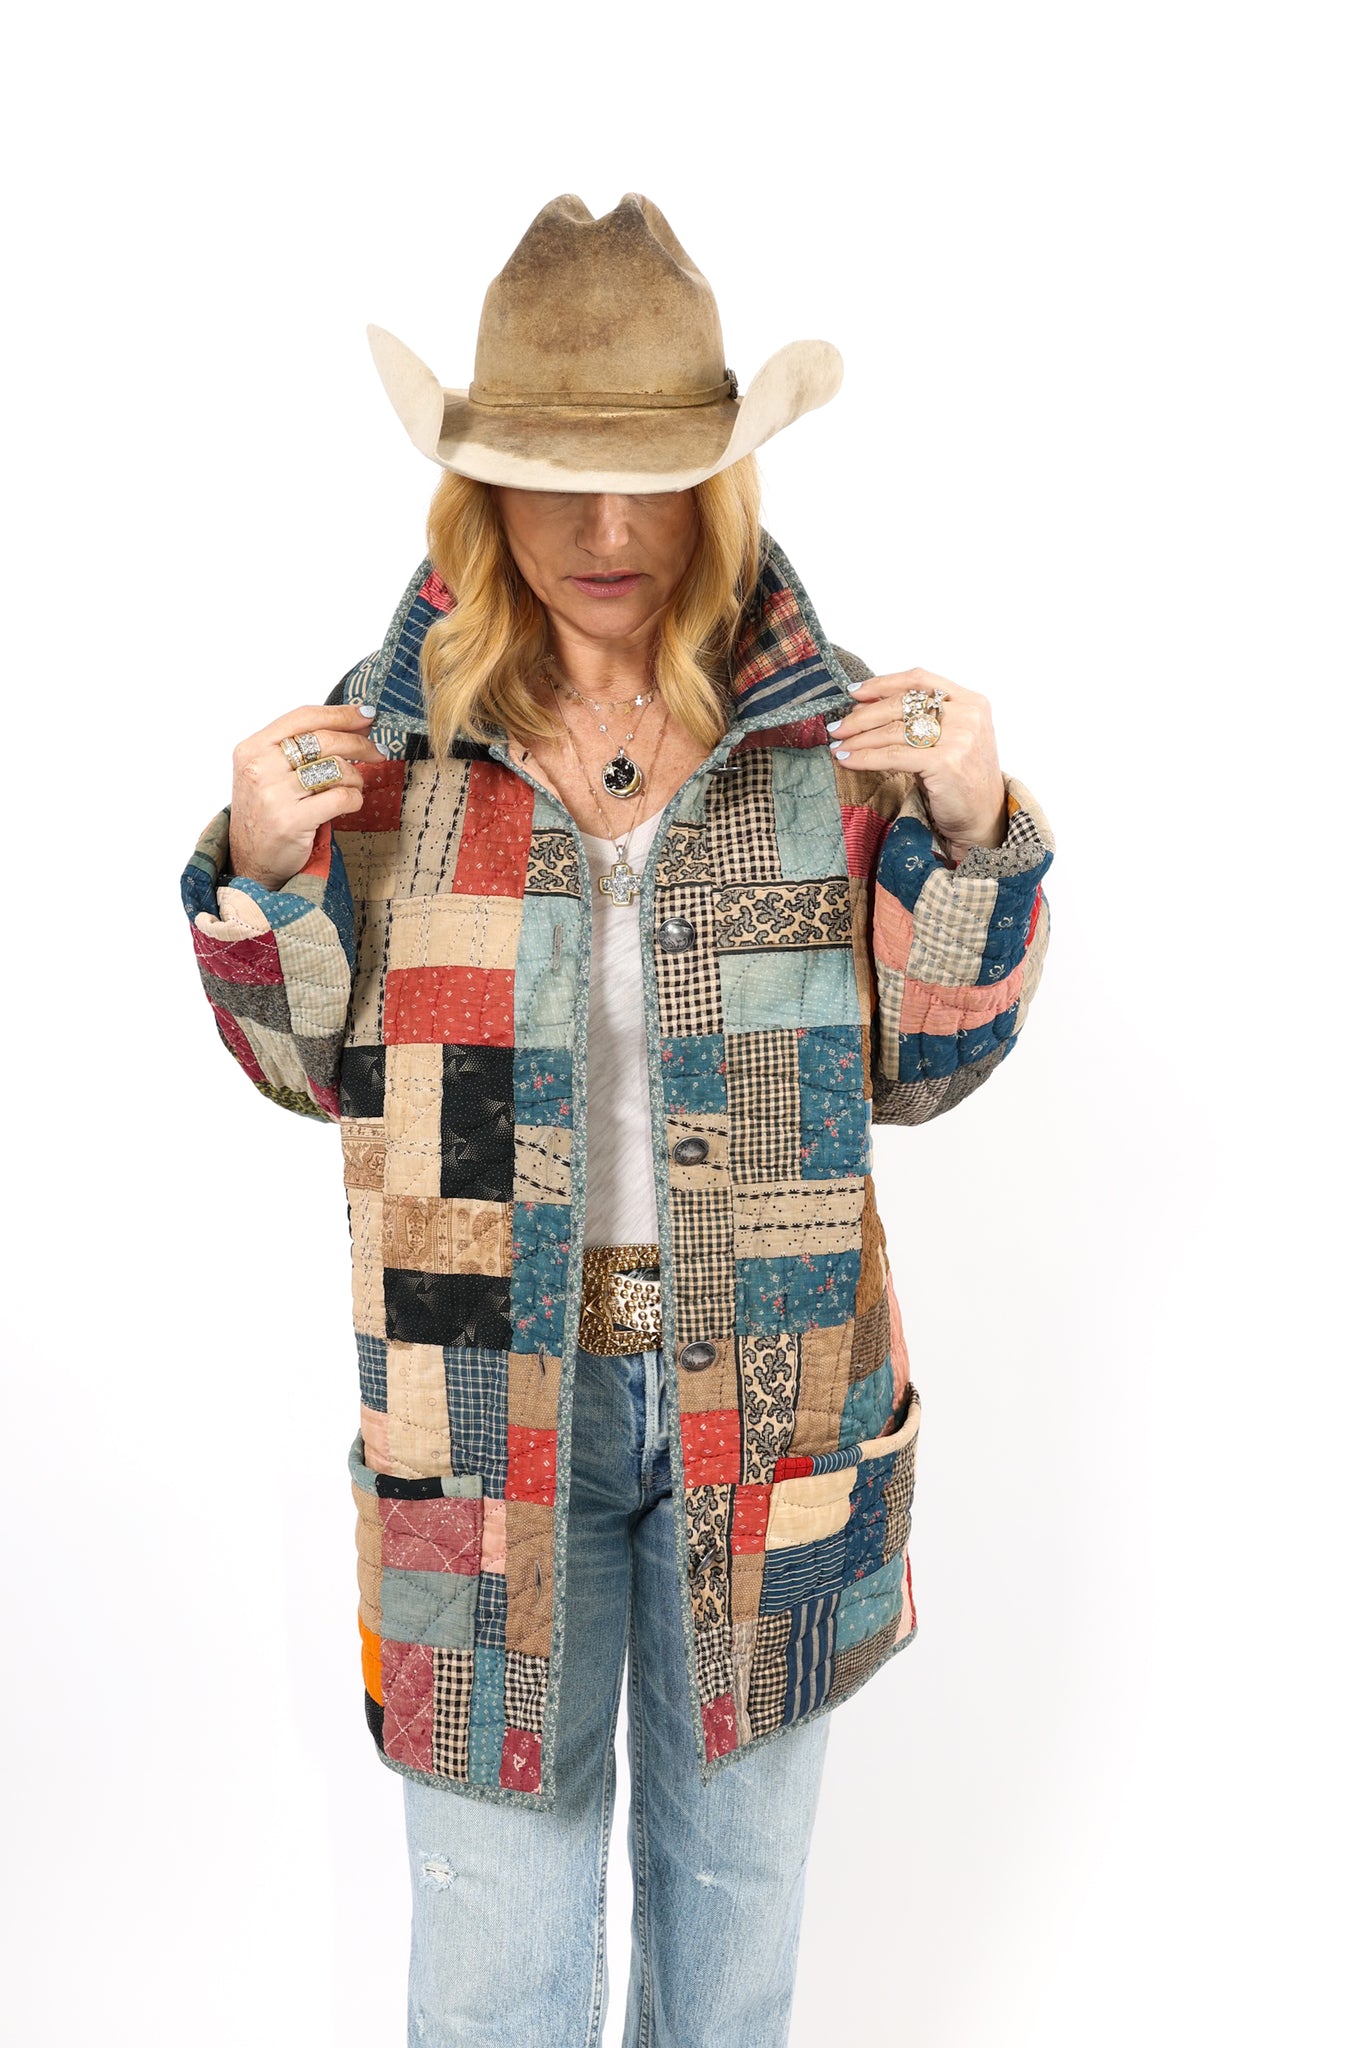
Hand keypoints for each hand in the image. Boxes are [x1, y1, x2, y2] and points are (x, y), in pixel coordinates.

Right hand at [228, 702, 384, 889]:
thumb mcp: (270, 771)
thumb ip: (302, 746)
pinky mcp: (292, 821)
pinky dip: (354, 799)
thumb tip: (357, 721)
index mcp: (252, 748)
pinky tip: (349, 804)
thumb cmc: (267, 811)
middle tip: (376, 752)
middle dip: (359, 744)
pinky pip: (342, 798)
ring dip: (355, 777)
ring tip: (353, 785)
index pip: (303, 717)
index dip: (341, 714)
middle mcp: (259, 768)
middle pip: (324, 740)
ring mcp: (274, 795)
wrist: (251, 861)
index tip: (367, 715)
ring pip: (337, 769)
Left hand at [826, 668, 1007, 855]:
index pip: (919, 680)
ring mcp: (959, 737)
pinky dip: (866, 758)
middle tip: (838, 726)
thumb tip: (864, 707)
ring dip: (860, 738)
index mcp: (970, 701)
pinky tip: (848, 760)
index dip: (883, 683)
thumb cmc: (959, 778)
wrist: (984, 817)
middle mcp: (967, 715)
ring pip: (894, 730)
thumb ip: (918, 719)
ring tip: (838, 745)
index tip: (854, 693)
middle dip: (863, 715)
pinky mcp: (946, 762)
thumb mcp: (945, 739)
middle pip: (902, 705)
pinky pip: (894, 756)